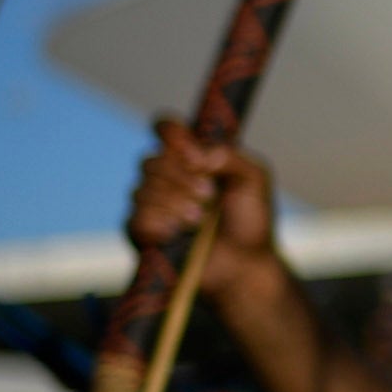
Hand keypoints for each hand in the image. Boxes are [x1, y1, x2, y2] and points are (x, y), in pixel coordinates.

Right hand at [131, 121, 280, 268]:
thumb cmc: (250, 220)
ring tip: (200, 220)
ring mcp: (150, 205)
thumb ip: (230, 155)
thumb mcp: (254, 179)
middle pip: (150, 161)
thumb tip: (197, 154)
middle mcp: (165, 177)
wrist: (246, 263)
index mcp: (190, 158)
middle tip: (209, 194)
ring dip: (175, 204)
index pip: (165, 129)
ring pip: (141, 190)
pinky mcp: (142, 233)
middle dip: (181, 178)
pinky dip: (162, 224)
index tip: (194, 154)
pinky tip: (180, 233)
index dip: (171, 134)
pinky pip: (137, 219)